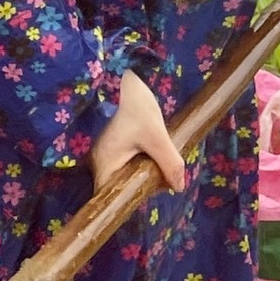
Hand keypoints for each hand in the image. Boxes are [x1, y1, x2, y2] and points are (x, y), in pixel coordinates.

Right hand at [93, 68, 185, 193]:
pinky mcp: (113, 146)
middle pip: (120, 187)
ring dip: (145, 172)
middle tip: (164, 176)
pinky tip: (154, 152)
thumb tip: (179, 186)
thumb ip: (169, 163)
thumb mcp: (157, 135)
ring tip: (161, 160)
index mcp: (105, 163)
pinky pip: (127, 163)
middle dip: (143, 184)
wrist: (126, 80)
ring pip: (126, 174)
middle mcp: (100, 162)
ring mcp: (105, 154)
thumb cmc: (136, 106)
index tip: (147, 194)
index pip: (109, 195)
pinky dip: (142, 162)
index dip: (126, 200)